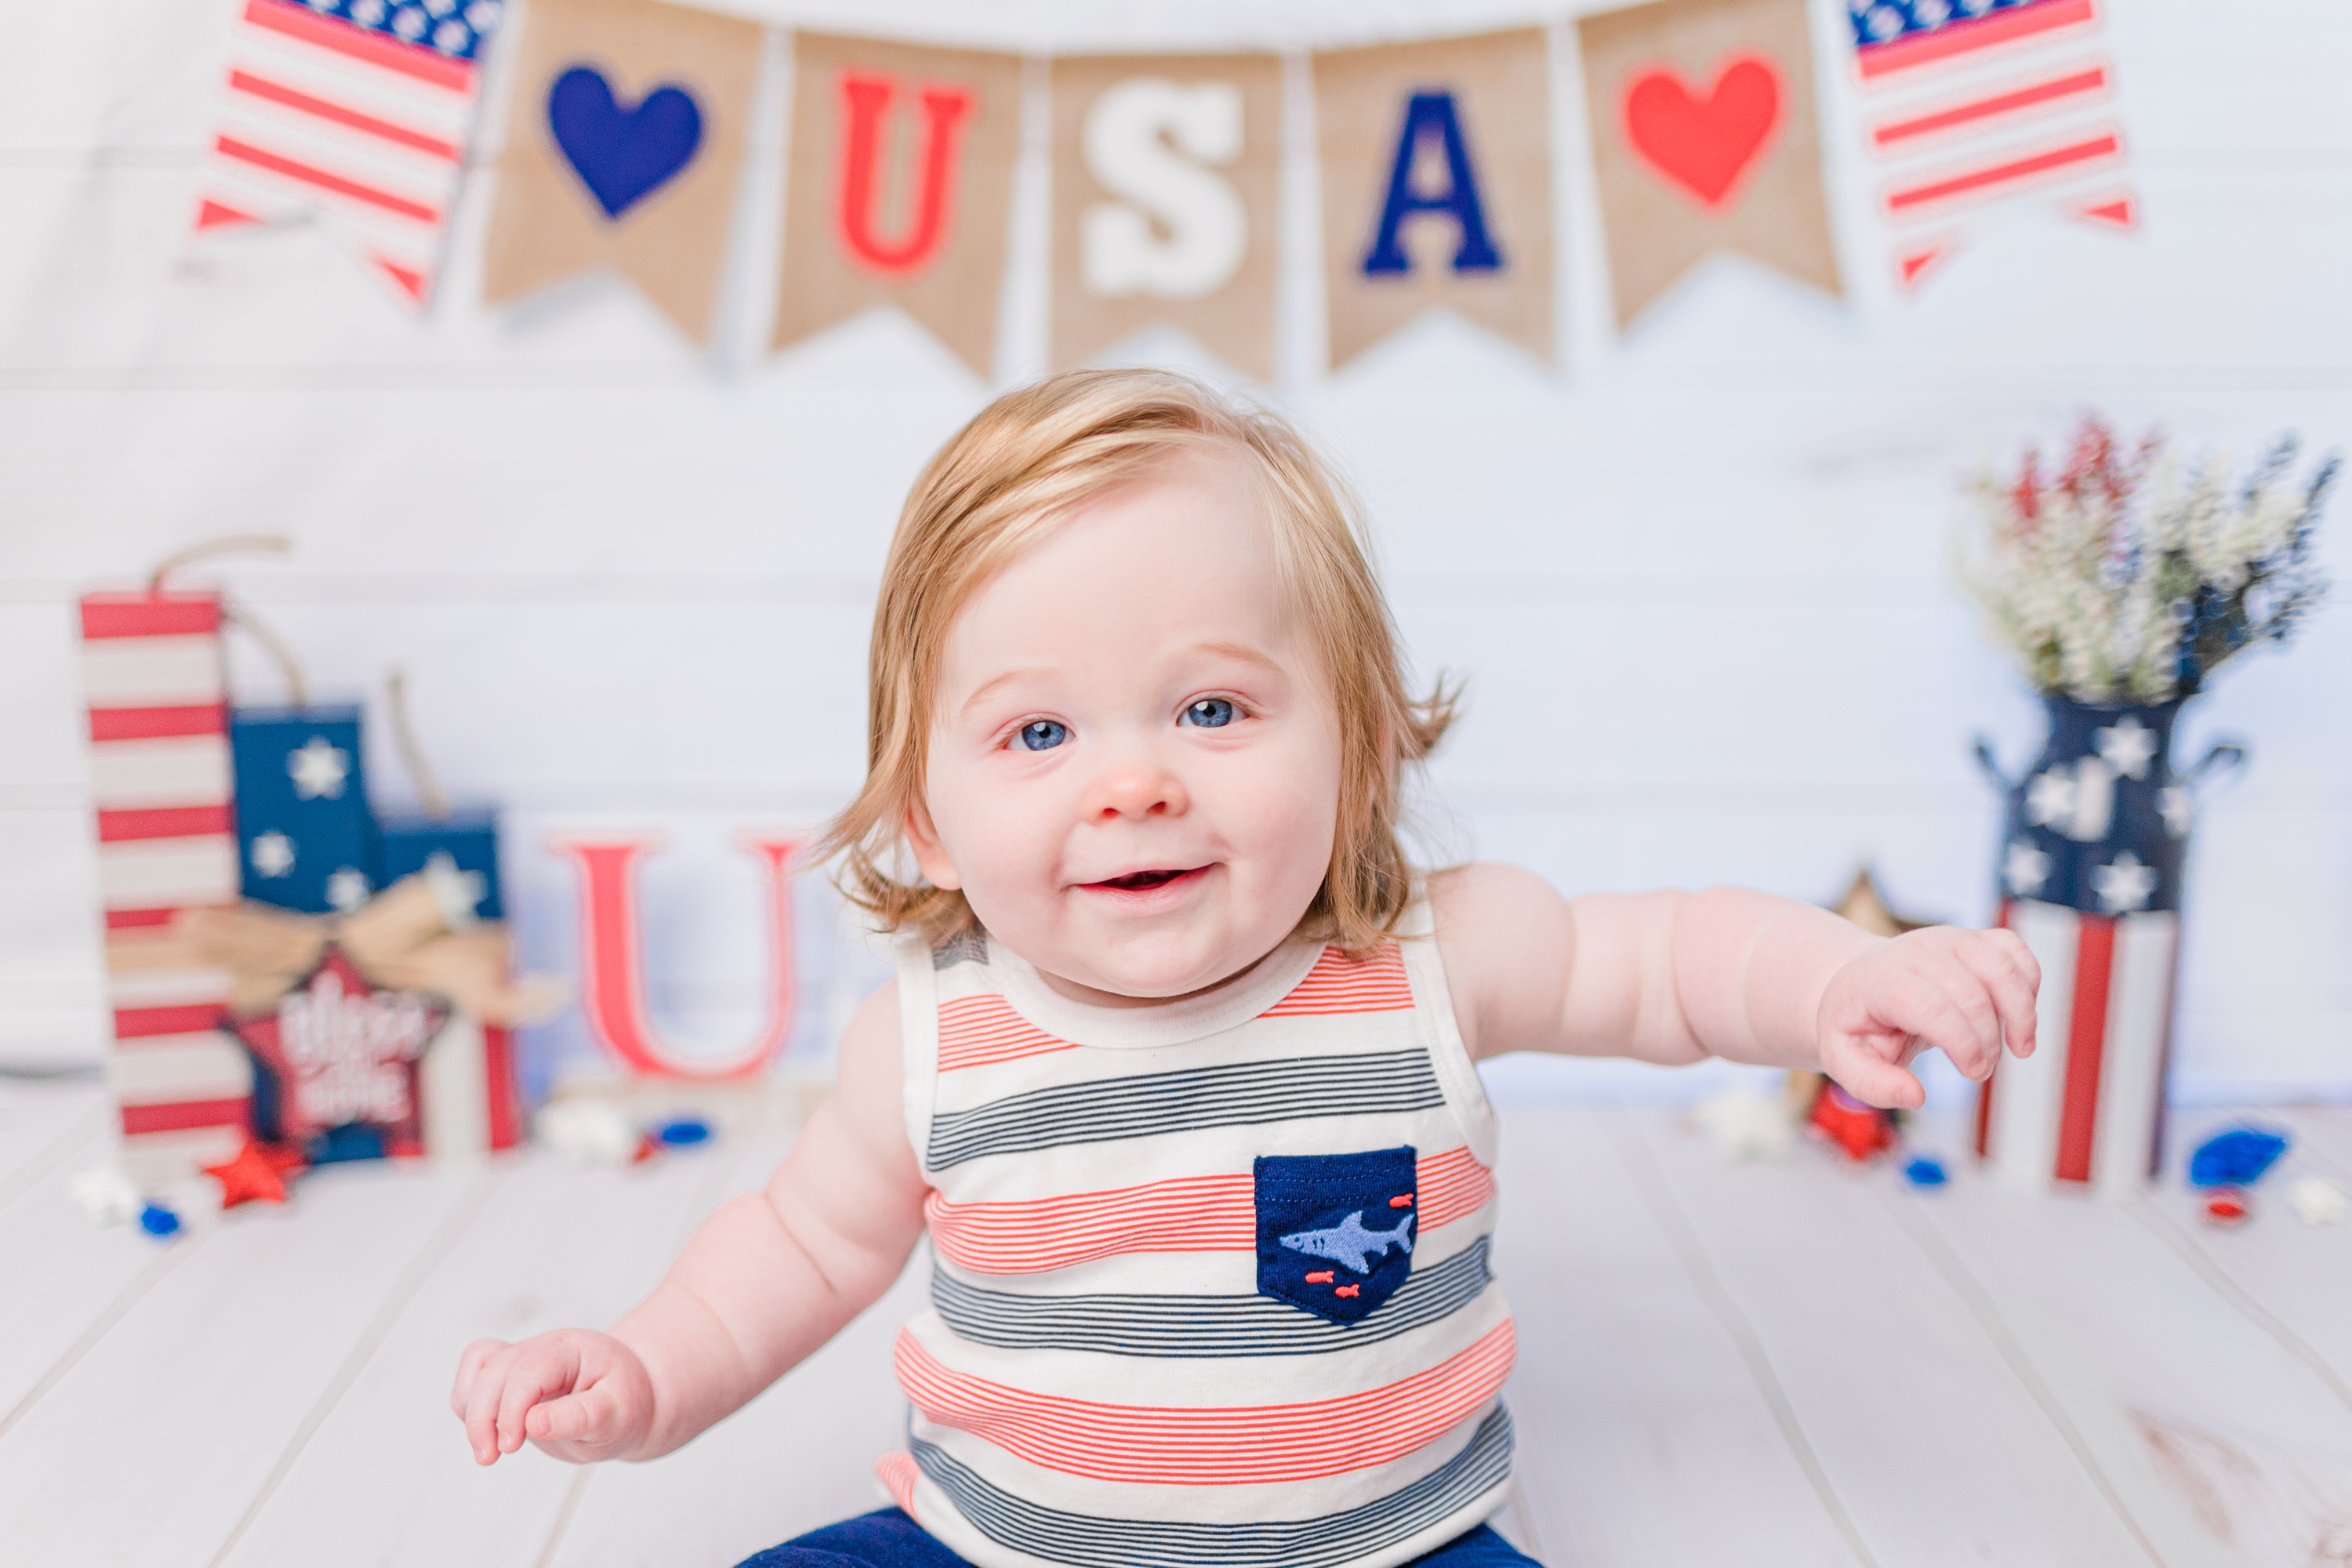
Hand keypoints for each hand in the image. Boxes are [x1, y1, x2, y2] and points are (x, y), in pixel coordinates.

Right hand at [450, 1329, 654, 1465]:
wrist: (631, 1397)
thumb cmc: (626, 1405)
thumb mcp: (617, 1415)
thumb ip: (578, 1417)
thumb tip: (533, 1423)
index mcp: (574, 1351)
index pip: (529, 1370)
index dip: (512, 1408)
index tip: (510, 1447)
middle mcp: (544, 1347)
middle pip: (496, 1369)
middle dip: (484, 1416)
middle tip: (489, 1458)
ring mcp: (525, 1356)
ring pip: (480, 1368)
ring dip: (472, 1410)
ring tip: (487, 1452)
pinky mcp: (511, 1374)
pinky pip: (476, 1373)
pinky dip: (468, 1401)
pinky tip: (485, 1432)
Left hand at [1815, 926, 2039, 1109]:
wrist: (1860, 980)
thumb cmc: (1856, 1023)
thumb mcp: (1844, 1059)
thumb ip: (1872, 1084)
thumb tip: (1916, 1097)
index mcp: (1882, 980)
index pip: (1933, 1007)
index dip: (1963, 1044)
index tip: (1973, 1073)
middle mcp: (1917, 951)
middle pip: (1973, 995)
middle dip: (1988, 1041)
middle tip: (1980, 1070)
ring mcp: (1948, 939)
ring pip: (2002, 968)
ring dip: (2022, 1014)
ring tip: (2020, 1049)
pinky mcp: (1972, 939)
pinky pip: (2015, 950)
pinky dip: (2029, 984)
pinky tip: (2019, 1016)